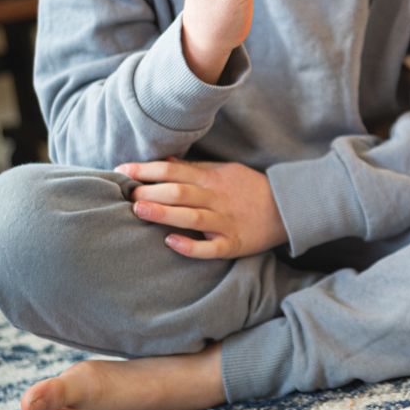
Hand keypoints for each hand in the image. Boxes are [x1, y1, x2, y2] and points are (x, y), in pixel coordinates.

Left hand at [116, 157, 288, 258]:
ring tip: (139, 210)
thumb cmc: (249, 188)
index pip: (173, 171)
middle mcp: (216, 199)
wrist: (287, 207)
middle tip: (126, 194)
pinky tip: (171, 242)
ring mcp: (225, 222)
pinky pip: (210, 248)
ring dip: (164, 213)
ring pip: (191, 217)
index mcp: (212, 179)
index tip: (122, 172)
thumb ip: (193, 169)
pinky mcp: (233, 243)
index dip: (146, 170)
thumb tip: (162, 161)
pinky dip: (190, 246)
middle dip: (150, 191)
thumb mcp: (223, 171)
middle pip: (179, 192)